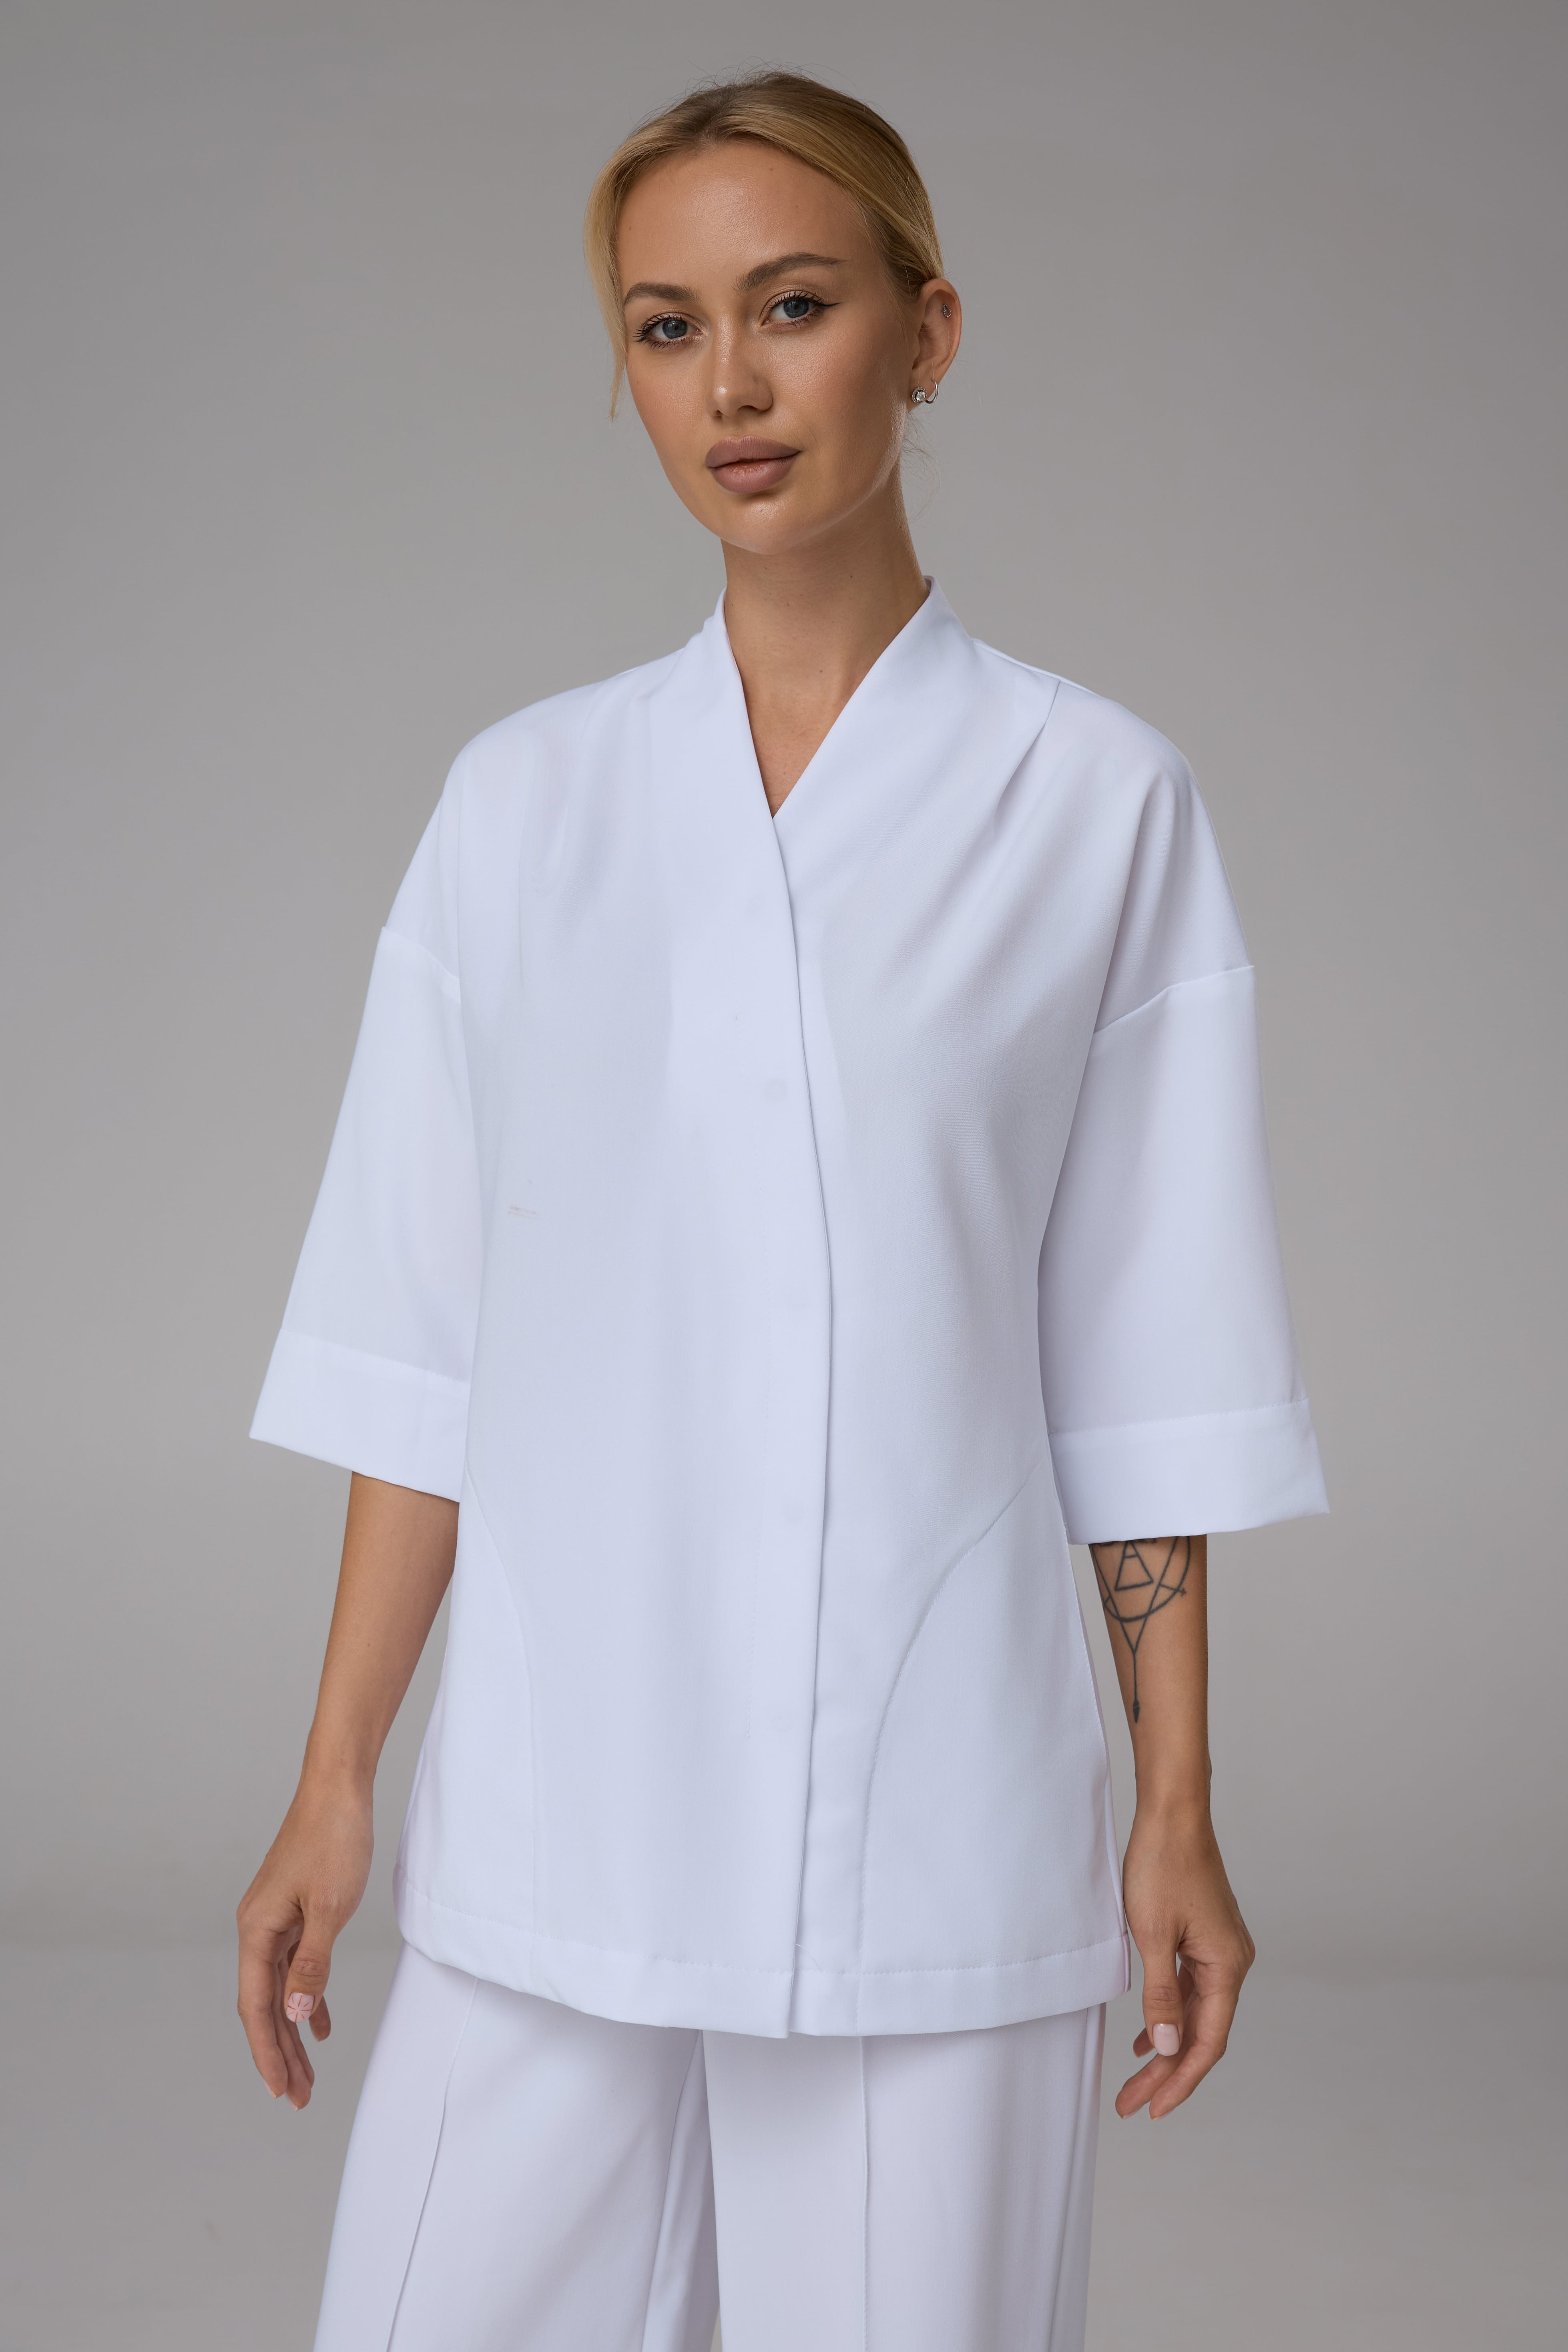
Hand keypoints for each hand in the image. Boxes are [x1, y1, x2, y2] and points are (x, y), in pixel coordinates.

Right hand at [236, 1774, 372, 2109]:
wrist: (339, 1787)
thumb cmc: (334, 1838)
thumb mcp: (330, 1907)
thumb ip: (312, 1965)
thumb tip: (292, 2016)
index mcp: (257, 1930)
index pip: (256, 2007)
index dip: (267, 2052)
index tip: (282, 2092)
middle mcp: (259, 1928)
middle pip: (264, 2005)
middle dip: (279, 2053)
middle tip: (298, 2098)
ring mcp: (276, 1919)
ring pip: (280, 1989)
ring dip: (291, 2030)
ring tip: (308, 2074)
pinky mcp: (295, 1909)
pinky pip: (295, 1966)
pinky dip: (305, 1996)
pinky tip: (319, 2024)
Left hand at [1115, 1799, 1253, 2119]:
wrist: (1172, 1814)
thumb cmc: (1162, 1866)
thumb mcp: (1153, 1936)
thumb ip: (1161, 1995)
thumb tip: (1168, 2047)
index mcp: (1227, 1967)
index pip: (1207, 2042)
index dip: (1180, 2081)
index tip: (1152, 2109)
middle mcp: (1232, 1963)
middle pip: (1202, 2034)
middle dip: (1168, 2073)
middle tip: (1131, 2104)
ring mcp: (1220, 1950)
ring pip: (1196, 2014)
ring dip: (1168, 2047)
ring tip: (1135, 2081)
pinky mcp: (1206, 1939)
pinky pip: (1191, 1991)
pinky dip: (1170, 2015)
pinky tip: (1149, 2036)